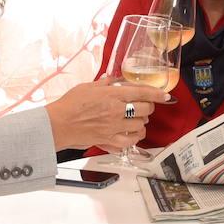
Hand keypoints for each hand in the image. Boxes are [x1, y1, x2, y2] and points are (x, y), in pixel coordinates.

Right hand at [46, 78, 164, 151]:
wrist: (58, 124)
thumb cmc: (69, 105)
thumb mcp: (87, 87)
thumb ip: (104, 84)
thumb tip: (112, 80)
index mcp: (112, 95)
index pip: (142, 93)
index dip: (157, 94)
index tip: (165, 95)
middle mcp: (116, 111)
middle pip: (145, 109)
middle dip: (148, 107)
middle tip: (143, 106)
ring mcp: (113, 128)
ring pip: (140, 126)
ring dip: (141, 123)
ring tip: (136, 120)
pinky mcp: (108, 140)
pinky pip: (129, 142)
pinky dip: (133, 138)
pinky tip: (130, 134)